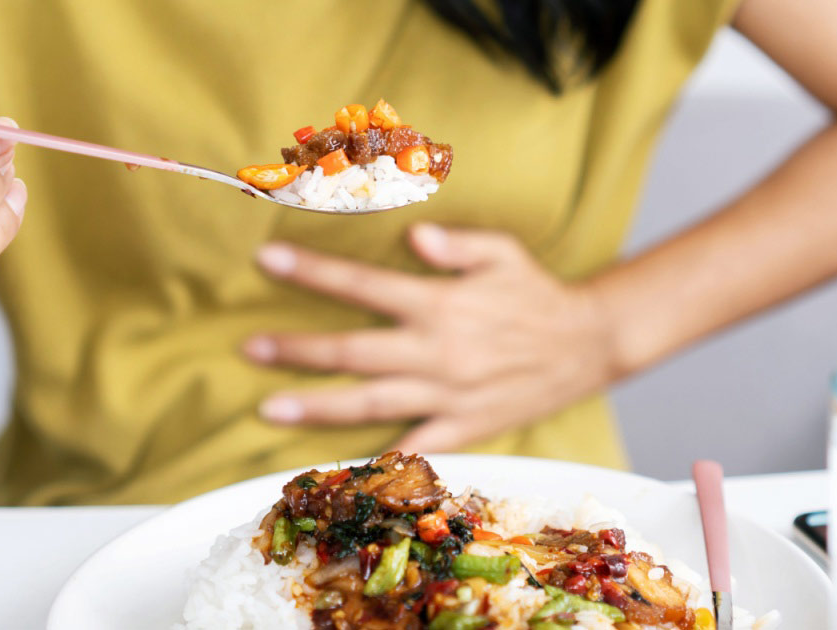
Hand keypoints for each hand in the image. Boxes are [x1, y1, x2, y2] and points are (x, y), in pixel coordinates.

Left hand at [243, 223, 618, 452]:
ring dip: (316, 406)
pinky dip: (375, 460)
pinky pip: (413, 448)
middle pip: (353, 352)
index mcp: (441, 305)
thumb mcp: (503, 252)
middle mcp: (437, 353)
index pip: (363, 286)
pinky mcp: (463, 429)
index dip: (313, 272)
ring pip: (370, 404)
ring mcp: (448, 396)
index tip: (267, 261)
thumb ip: (456, 244)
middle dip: (297, 350)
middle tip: (248, 349)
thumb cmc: (537, 293)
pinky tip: (336, 464)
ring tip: (268, 407)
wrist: (588, 346)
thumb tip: (412, 235)